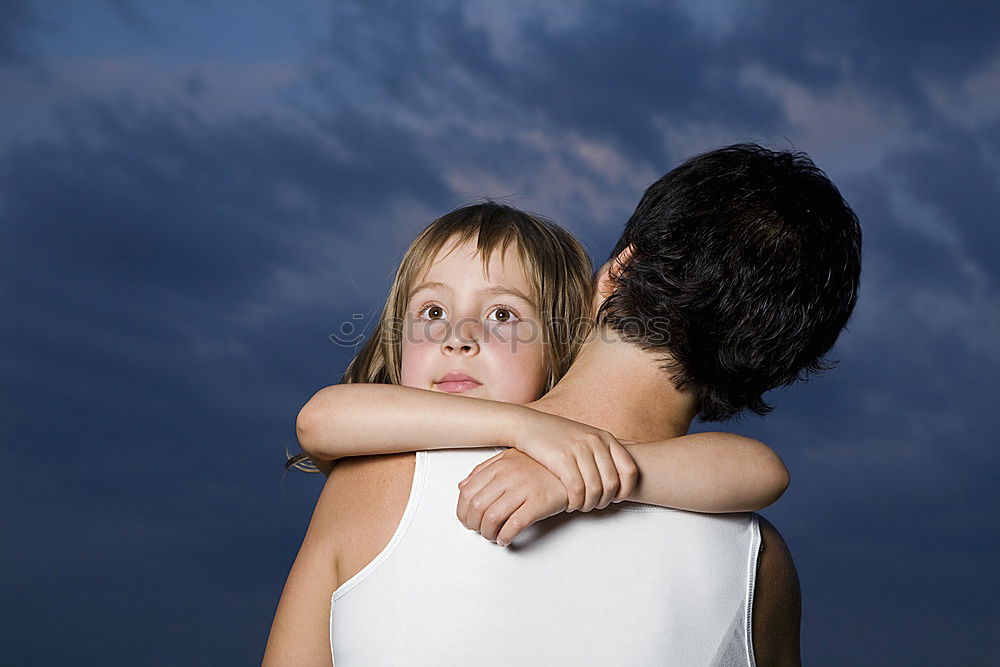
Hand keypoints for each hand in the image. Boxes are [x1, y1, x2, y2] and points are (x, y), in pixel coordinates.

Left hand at [456, 448, 567, 545]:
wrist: (572, 470)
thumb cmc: (541, 466)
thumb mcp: (510, 459)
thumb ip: (485, 470)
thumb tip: (462, 486)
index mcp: (499, 465)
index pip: (468, 492)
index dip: (463, 511)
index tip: (466, 520)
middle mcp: (509, 475)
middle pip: (477, 507)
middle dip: (474, 524)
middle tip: (478, 531)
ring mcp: (524, 488)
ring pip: (492, 517)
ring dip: (488, 533)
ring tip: (492, 536)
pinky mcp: (539, 502)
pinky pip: (514, 525)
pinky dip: (505, 536)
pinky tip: (505, 539)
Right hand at [505, 411, 638, 511]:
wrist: (528, 425)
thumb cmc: (558, 434)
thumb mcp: (587, 435)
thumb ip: (606, 448)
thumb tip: (633, 453)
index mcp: (605, 437)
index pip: (630, 470)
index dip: (627, 489)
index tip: (616, 498)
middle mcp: (595, 442)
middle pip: (611, 484)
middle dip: (604, 501)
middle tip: (594, 505)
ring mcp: (579, 450)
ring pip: (594, 490)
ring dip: (588, 504)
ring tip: (580, 506)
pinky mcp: (561, 459)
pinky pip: (576, 490)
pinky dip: (575, 502)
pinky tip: (569, 503)